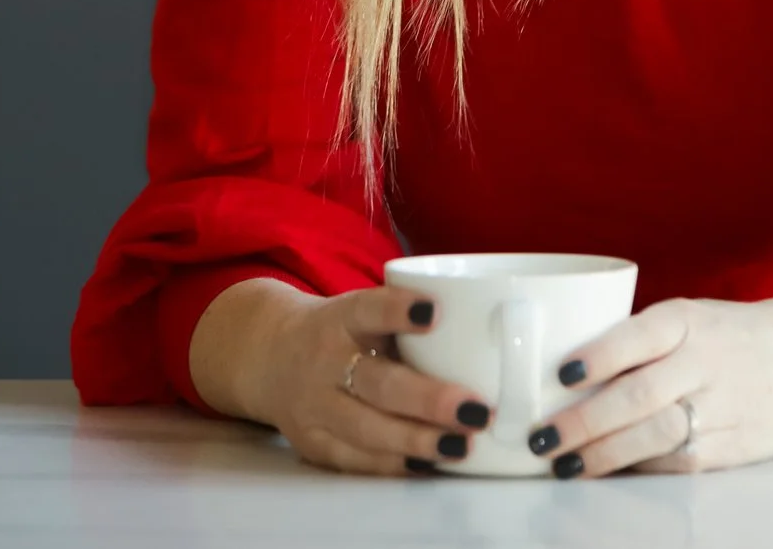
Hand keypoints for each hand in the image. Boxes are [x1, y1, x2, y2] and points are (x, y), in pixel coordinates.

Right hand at [197, 279, 494, 475]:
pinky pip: (355, 459)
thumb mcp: (365, 309)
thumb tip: (504, 333)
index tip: (436, 312)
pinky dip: (393, 464)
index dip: (398, 311)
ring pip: (366, 428)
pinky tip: (428, 463)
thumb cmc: (344, 330)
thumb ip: (414, 320)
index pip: (369, 308)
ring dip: (417, 440)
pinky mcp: (312, 442)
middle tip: (476, 409)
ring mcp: (314, 405)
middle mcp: (324, 359)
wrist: (269, 354)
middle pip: (376, 382)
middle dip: (428, 400)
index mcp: (342, 317)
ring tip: (462, 445)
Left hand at [524, 293, 772, 477]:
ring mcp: (725, 405)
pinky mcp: (736, 444)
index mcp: (688, 321)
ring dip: (606, 455)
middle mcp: (707, 360)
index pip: (639, 335)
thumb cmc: (723, 337)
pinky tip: (611, 471)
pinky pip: (680, 461)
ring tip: (565, 465)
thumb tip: (560, 382)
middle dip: (585, 422)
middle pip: (640, 396)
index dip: (599, 356)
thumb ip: (637, 342)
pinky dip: (641, 468)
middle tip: (543, 439)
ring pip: (657, 435)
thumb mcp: (688, 318)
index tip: (560, 375)